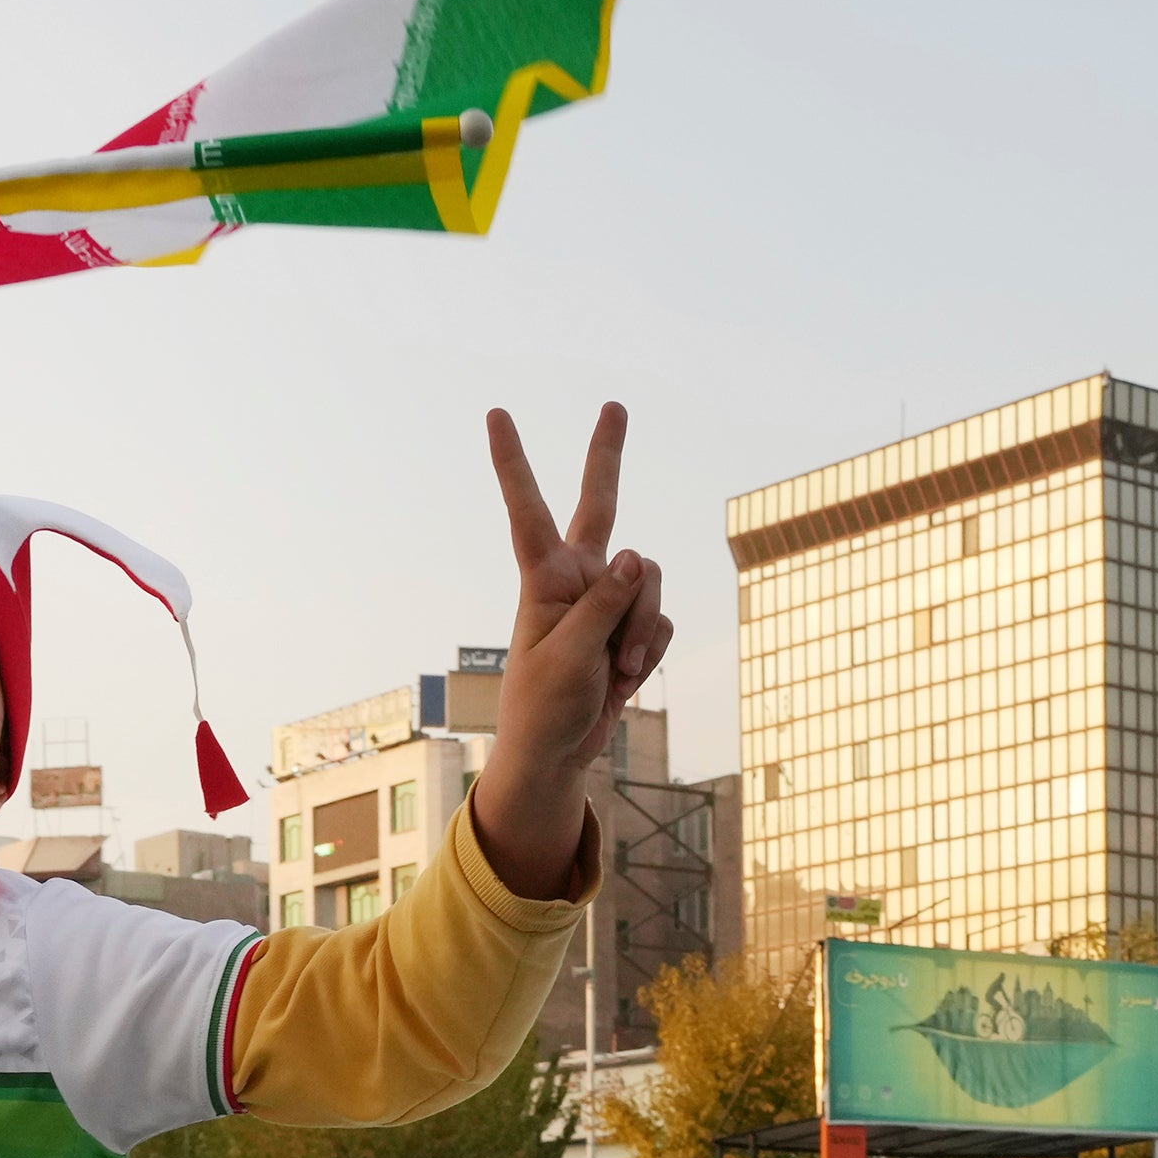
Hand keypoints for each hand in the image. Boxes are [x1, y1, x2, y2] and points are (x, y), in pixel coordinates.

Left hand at [465, 406, 670, 898]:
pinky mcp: (633, 626)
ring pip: (650, 580)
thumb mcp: (570, 656)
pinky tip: (628, 677)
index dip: (512, 462)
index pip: (527, 510)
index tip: (495, 413)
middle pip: (599, 504)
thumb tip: (638, 553)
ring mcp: (608, 600)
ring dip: (645, 628)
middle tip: (615, 405)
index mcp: (545, 578)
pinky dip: (651, 651)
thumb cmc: (544, 706)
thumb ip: (604, 603)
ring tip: (621, 669)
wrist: (557, 752)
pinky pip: (662, 622)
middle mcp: (577, 578)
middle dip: (607, 456)